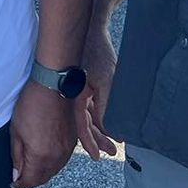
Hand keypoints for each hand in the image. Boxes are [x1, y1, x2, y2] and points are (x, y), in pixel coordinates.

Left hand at [10, 81, 75, 187]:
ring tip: (32, 169)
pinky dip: (54, 163)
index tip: (13, 183)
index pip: (31, 180)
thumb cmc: (31, 105)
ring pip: (55, 170)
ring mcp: (68, 149)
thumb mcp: (16, 131)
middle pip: (44, 178)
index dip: (20, 184)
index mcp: (41, 156)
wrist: (53, 86)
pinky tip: (46, 158)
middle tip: (21, 177)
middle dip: (32, 180)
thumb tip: (16, 176)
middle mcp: (58, 157)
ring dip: (43, 173)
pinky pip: (63, 160)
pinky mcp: (74, 140)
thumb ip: (17, 156)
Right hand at [75, 26, 118, 159]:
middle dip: (98, 140)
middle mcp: (74, 97)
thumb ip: (105, 107)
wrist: (90, 31)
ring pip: (87, 117)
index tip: (97, 156)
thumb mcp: (106, 82)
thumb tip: (109, 129)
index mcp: (76, 98)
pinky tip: (107, 124)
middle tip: (111, 152)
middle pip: (84, 125)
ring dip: (99, 130)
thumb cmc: (97, 53)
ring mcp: (78, 91)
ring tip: (113, 143)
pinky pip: (88, 108)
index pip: (82, 127)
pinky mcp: (83, 86)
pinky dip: (97, 118)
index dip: (90, 143)